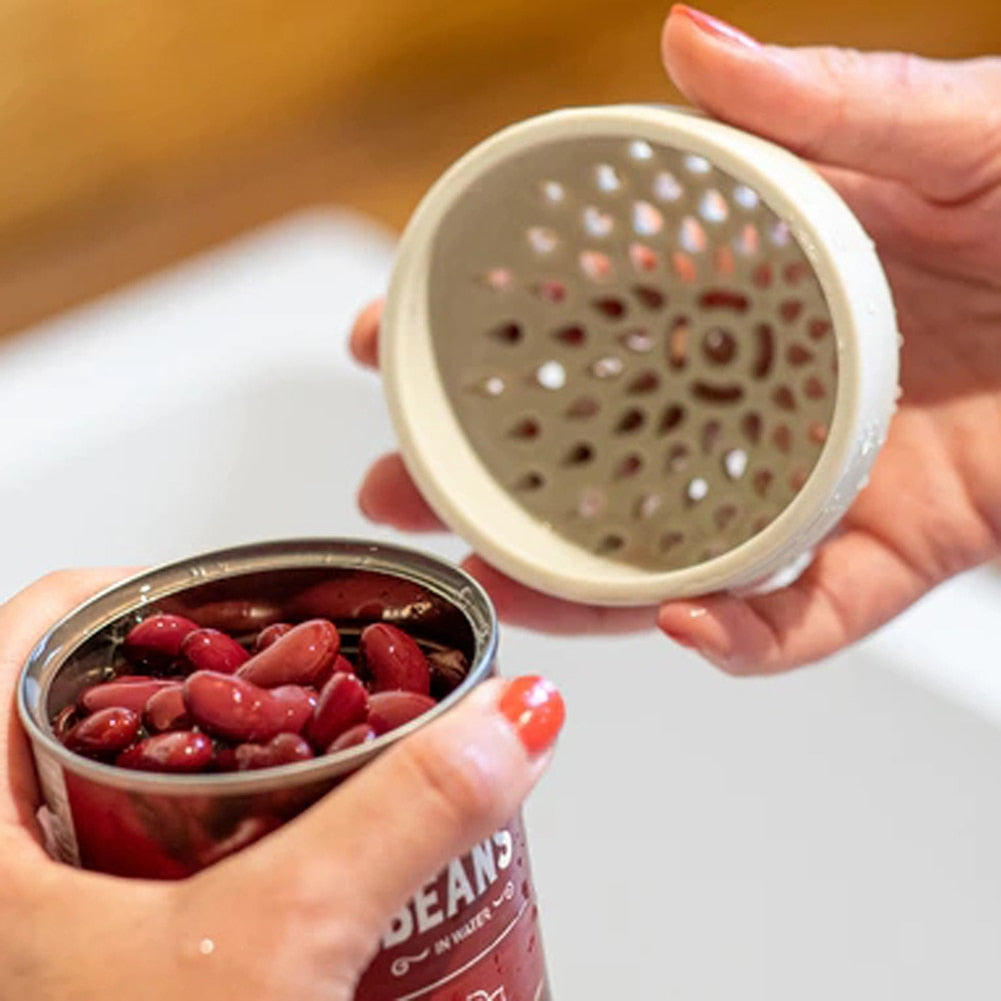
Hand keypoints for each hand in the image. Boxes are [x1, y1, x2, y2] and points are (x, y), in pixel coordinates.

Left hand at [1, 571, 562, 999]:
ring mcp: (24, 908)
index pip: (47, 616)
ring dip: (208, 763)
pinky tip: (263, 864)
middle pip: (89, 690)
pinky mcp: (60, 953)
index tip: (247, 597)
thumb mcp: (264, 956)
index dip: (156, 583)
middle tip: (293, 680)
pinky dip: (196, 838)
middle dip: (206, 676)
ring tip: (297, 763)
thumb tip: (515, 719)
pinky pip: (114, 856)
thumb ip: (400, 826)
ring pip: (105, 776)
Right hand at [351, 6, 1000, 673]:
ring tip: (497, 587)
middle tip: (396, 494)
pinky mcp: (892, 554)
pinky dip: (746, 637)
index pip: (584, 322)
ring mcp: (817, 482)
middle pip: (595, 454)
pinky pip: (801, 617)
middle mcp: (761, 397)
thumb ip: (819, 101)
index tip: (384, 341)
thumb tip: (680, 33)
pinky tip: (688, 626)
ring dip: (577, 584)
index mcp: (754, 293)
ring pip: (669, 555)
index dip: (480, 336)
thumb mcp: (947, 131)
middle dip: (486, 483)